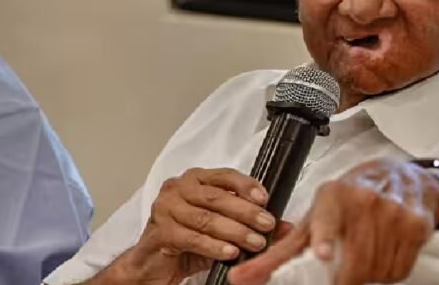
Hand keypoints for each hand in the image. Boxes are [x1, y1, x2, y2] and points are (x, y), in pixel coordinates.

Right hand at [107, 168, 289, 284]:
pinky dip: (214, 246)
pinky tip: (231, 253)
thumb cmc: (187, 239)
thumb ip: (250, 224)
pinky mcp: (159, 232)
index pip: (224, 175)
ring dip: (235, 231)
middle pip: (217, 197)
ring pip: (206, 218)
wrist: (154, 264)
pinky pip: (191, 238)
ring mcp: (165, 209)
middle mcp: (178, 189)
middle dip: (246, 212)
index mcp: (194, 179)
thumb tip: (285, 227)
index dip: (246, 186)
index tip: (265, 198)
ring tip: (255, 242)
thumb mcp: (222, 229)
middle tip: (267, 225)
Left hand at [228, 158, 438, 284]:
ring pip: (377, 270)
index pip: (328, 218)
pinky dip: (389, 271)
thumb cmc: (353, 198)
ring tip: (366, 252)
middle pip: (354, 262)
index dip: (325, 236)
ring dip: (369, 274)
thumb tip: (239, 279)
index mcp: (334, 195)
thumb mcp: (315, 217)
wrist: (404, 178)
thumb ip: (279, 253)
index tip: (322, 252)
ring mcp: (394, 212)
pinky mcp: (417, 225)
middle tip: (343, 268)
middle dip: (346, 275)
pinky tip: (385, 251)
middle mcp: (365, 199)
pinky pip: (398, 270)